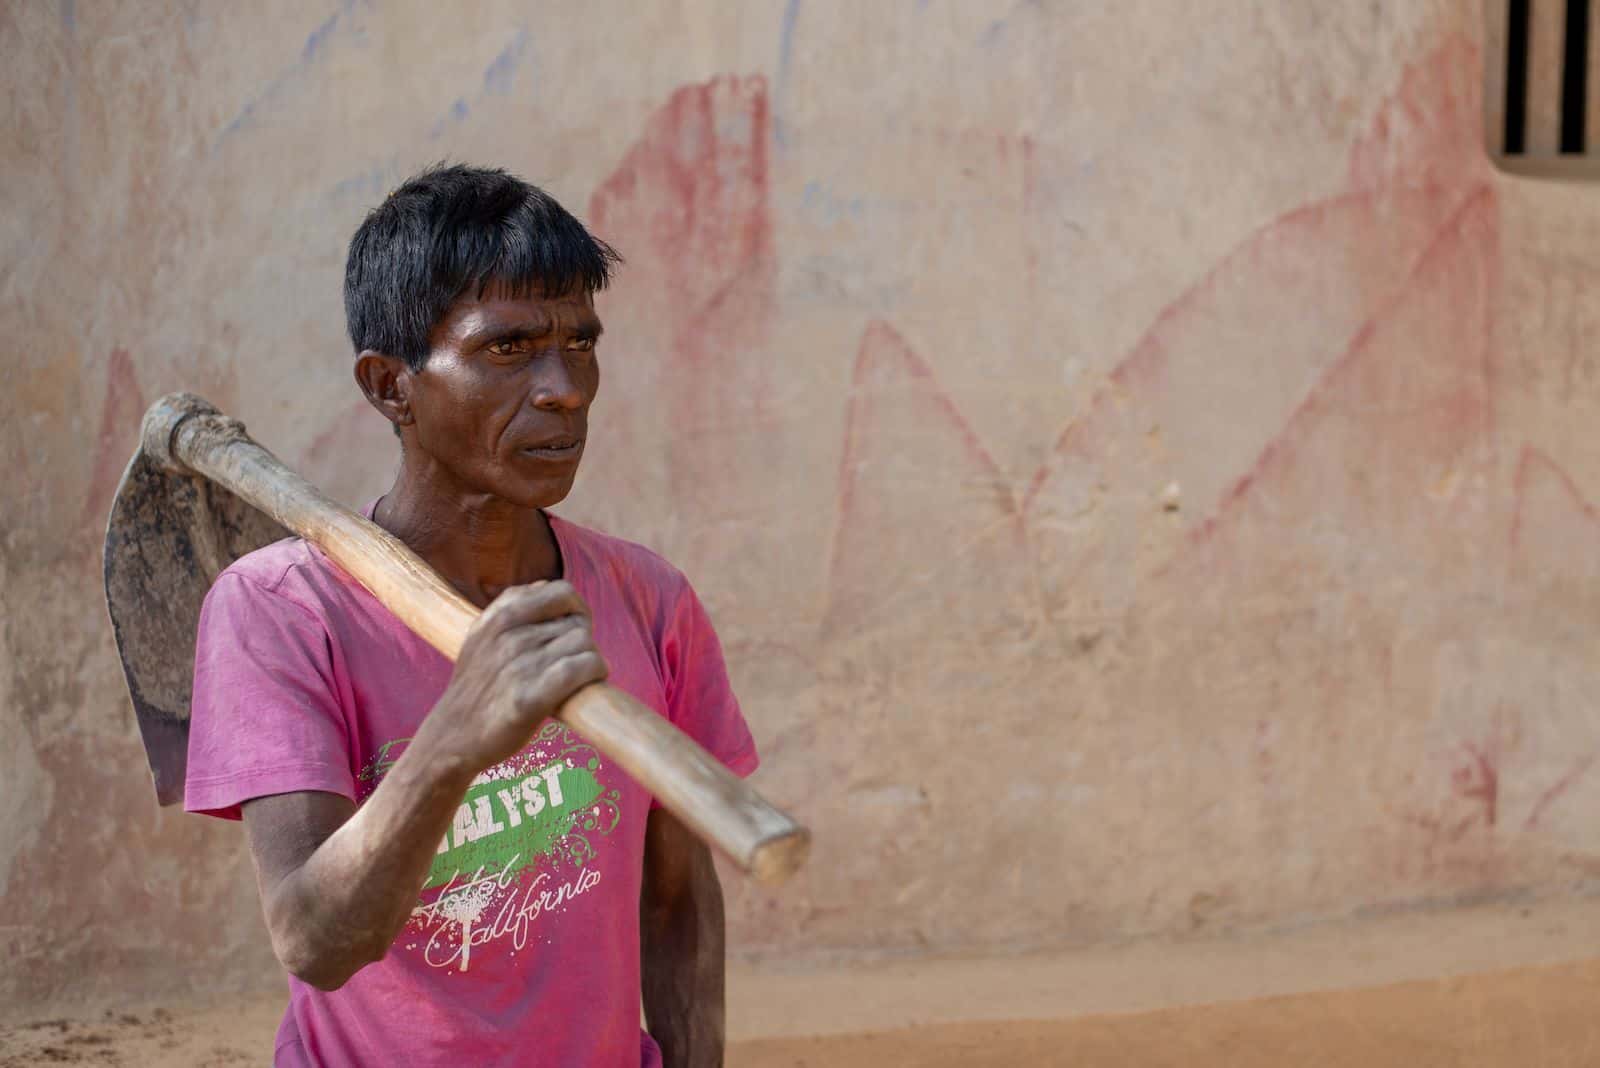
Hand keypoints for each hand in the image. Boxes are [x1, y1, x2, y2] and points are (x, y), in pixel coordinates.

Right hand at [425, 581, 607, 774]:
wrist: (451, 737)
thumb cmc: (476, 688)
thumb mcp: (481, 637)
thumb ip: (510, 609)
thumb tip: (549, 588)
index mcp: (498, 617)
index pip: (561, 592)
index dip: (576, 609)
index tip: (575, 627)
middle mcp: (507, 636)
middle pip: (576, 623)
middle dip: (582, 641)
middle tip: (571, 662)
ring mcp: (518, 665)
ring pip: (584, 644)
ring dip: (590, 659)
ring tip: (577, 676)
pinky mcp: (529, 698)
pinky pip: (582, 668)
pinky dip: (596, 671)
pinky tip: (592, 680)